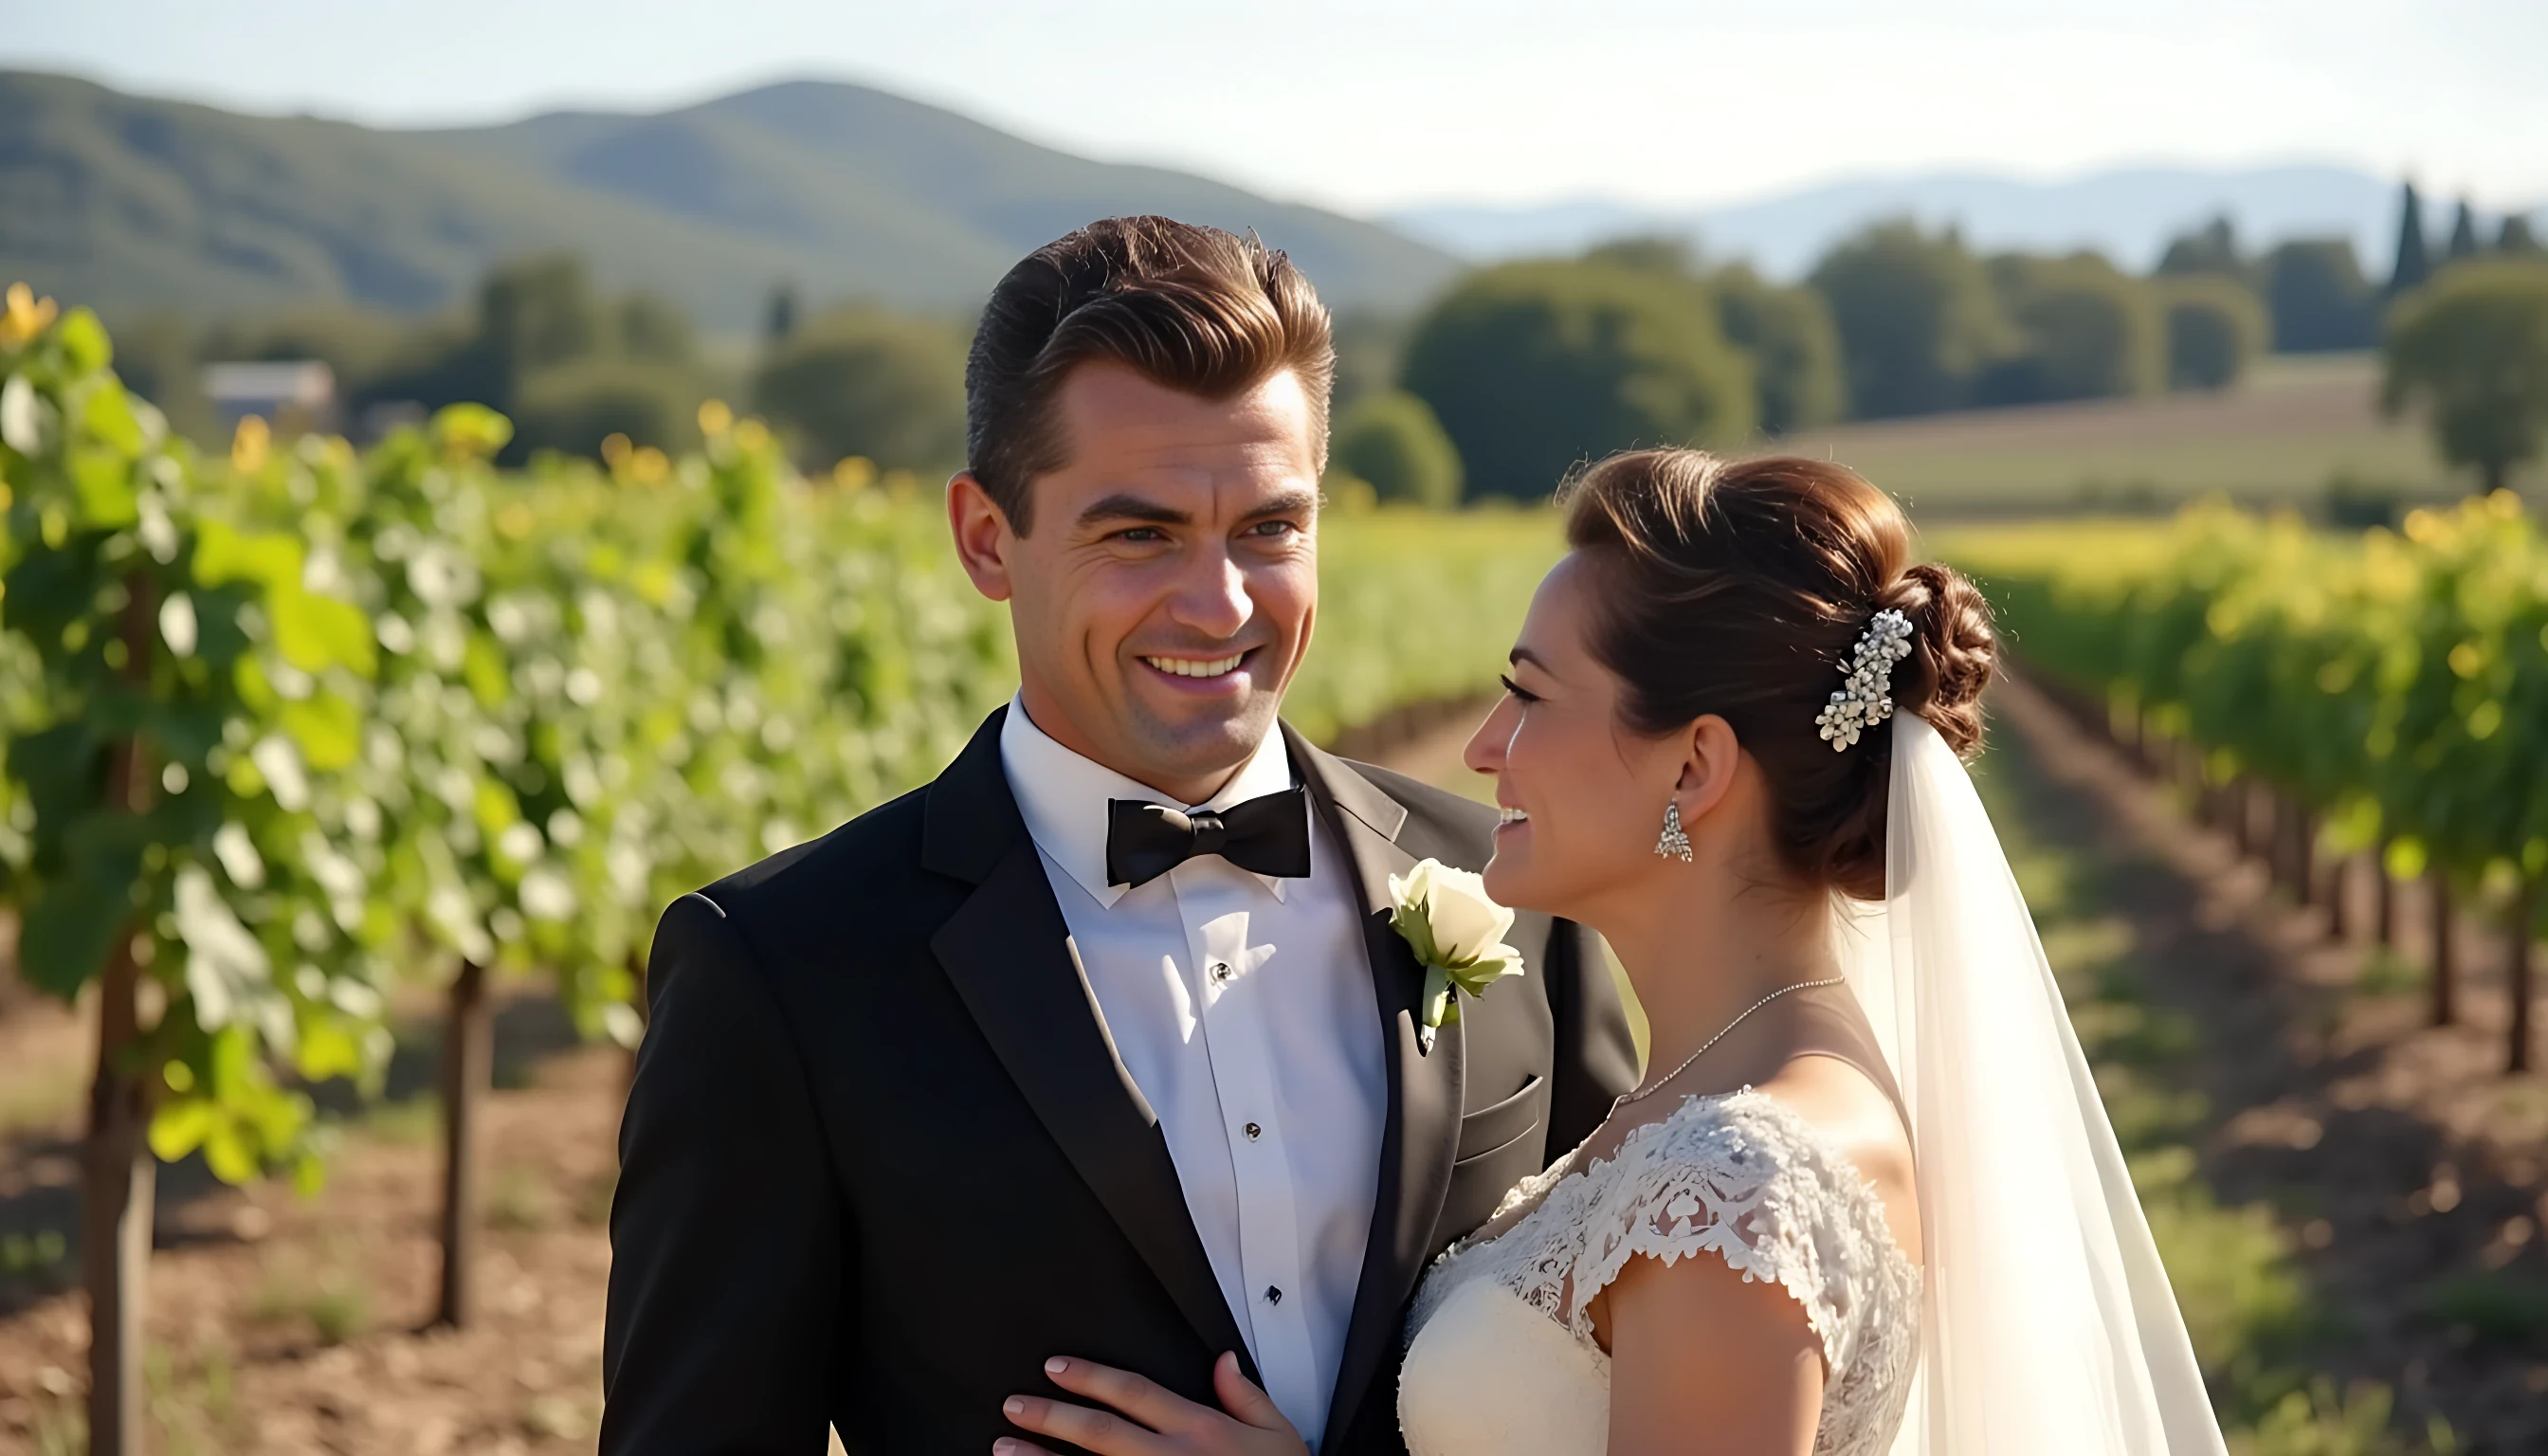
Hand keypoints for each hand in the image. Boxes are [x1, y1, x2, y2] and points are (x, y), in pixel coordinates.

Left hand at [997, 1351, 1310, 1455]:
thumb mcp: (1281, 1436)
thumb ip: (1247, 1397)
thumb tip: (1223, 1362)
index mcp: (1201, 1431)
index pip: (1135, 1394)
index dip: (1092, 1376)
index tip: (1056, 1368)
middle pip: (1101, 1432)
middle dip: (1052, 1416)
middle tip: (1014, 1405)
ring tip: (1004, 1449)